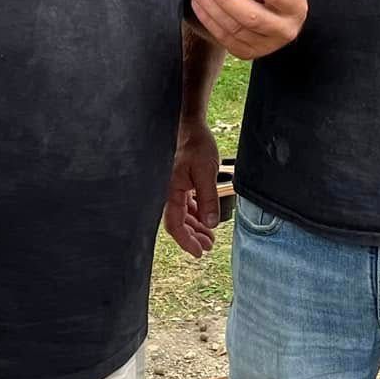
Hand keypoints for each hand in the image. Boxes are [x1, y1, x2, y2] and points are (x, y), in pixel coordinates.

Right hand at [163, 117, 220, 257]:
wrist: (189, 125)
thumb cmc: (195, 145)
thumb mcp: (206, 172)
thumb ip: (208, 199)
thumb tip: (211, 224)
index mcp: (170, 192)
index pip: (175, 225)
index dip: (186, 242)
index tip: (199, 253)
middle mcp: (168, 192)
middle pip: (178, 223)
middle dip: (193, 237)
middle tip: (208, 247)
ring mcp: (173, 188)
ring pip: (182, 215)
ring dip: (195, 227)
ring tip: (210, 237)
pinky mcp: (180, 182)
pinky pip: (185, 204)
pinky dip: (195, 214)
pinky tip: (205, 219)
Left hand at [189, 0, 307, 61]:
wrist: (278, 16)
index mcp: (296, 6)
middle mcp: (285, 29)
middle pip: (252, 16)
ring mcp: (267, 45)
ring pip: (235, 29)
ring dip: (212, 8)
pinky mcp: (248, 52)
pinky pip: (224, 38)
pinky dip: (208, 20)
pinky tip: (199, 4)